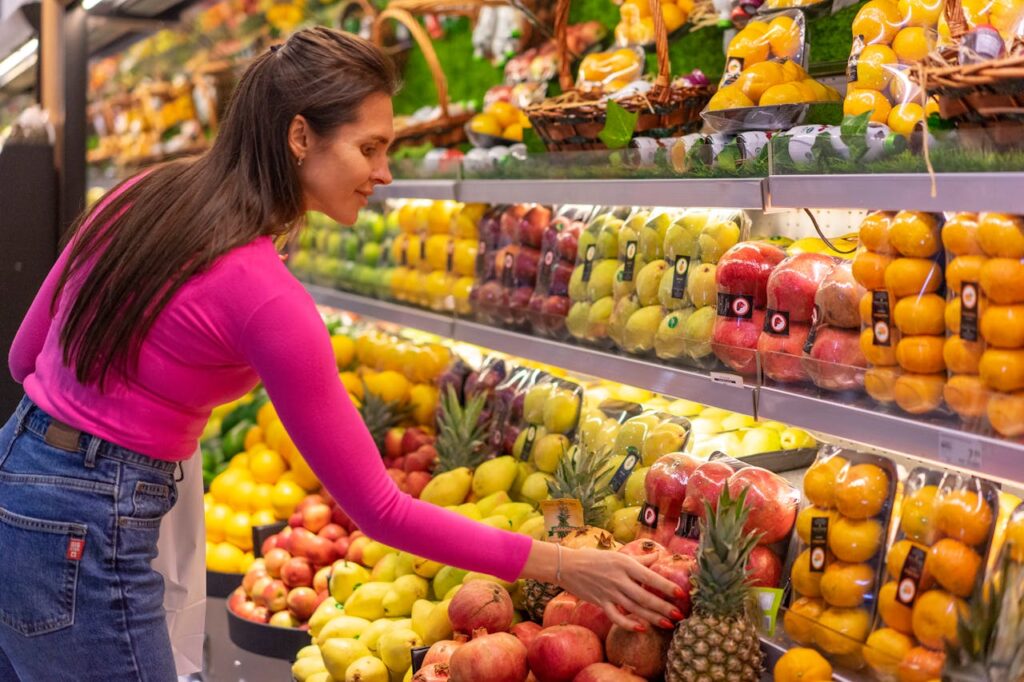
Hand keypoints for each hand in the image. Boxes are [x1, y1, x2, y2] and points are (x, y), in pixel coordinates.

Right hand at [558, 547, 682, 631]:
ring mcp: (609, 592)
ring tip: (668, 624)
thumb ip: (639, 559)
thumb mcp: (618, 555)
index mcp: (625, 564)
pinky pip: (616, 617)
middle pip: (644, 596)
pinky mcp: (600, 602)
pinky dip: (629, 624)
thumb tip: (658, 556)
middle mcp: (618, 579)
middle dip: (663, 607)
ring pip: (634, 608)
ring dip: (652, 617)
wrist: (567, 566)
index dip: (666, 586)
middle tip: (679, 615)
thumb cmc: (594, 558)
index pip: (650, 577)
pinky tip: (641, 629)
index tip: (680, 594)